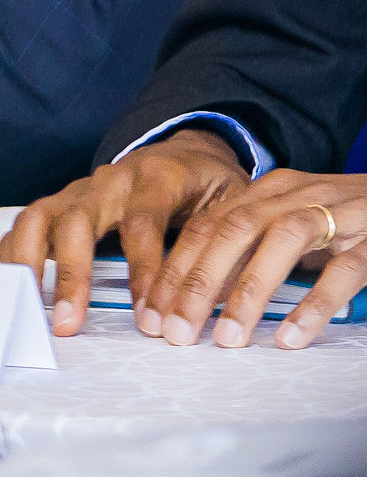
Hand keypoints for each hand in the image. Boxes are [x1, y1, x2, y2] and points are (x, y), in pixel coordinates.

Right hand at [1, 129, 252, 337]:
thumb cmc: (208, 183)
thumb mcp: (234, 199)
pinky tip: (15, 289)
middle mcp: (112, 179)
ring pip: (42, 219)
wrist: (187, 152)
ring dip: (29, 266)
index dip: (142, 269)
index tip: (146, 313)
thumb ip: (229, 238)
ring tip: (29, 310)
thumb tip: (234, 293)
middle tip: (68, 323)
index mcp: (159, 177)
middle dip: (72, 275)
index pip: (142, 223)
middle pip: (79, 221)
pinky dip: (14, 255)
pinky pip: (28, 226)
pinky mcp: (62, 202)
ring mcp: (82, 189)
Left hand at [136, 160, 366, 349]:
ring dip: (249, 290)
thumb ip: (274, 247)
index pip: (216, 223)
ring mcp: (357, 213)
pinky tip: (295, 336)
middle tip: (178, 332)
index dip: (177, 269)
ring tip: (229, 338)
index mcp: (290, 190)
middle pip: (239, 227)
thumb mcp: (323, 225)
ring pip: (286, 239)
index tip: (153, 316)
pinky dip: (316, 302)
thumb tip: (210, 294)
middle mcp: (316, 193)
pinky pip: (348, 269)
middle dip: (199, 282)